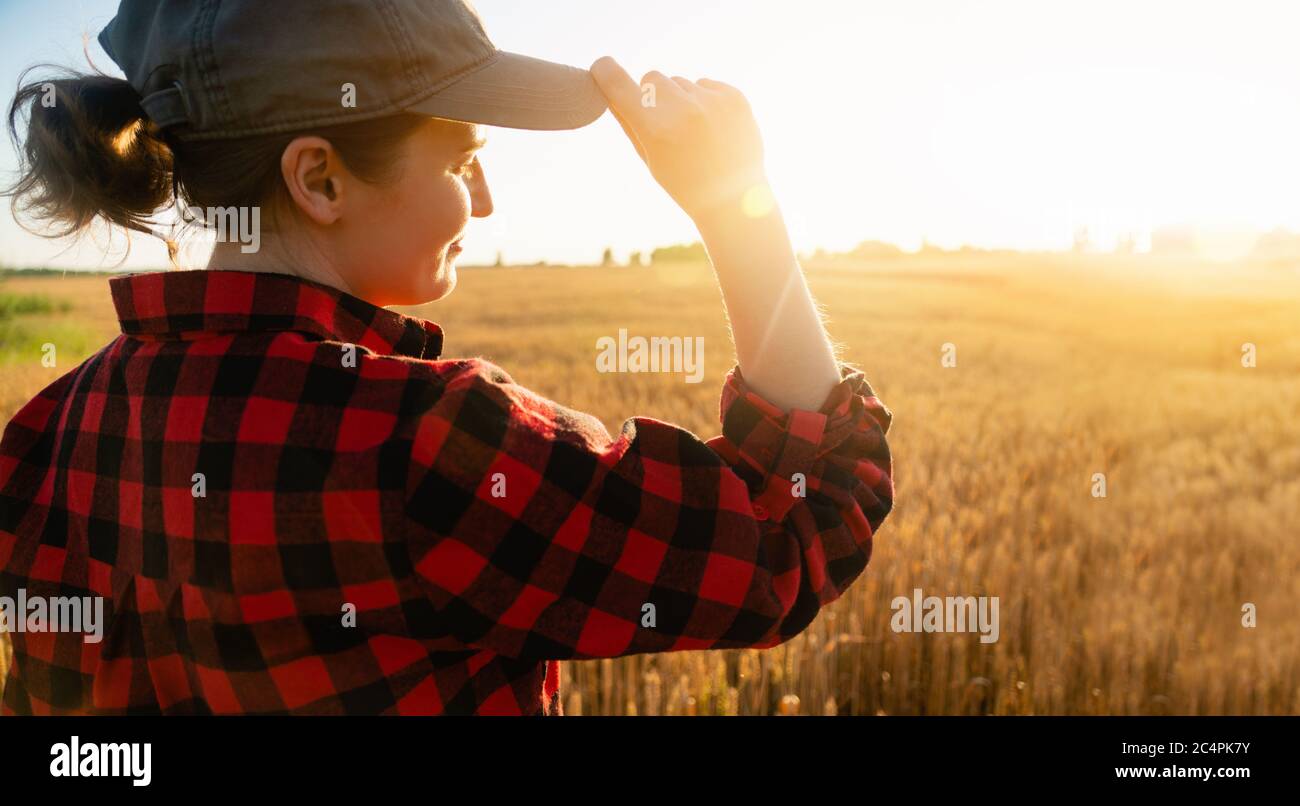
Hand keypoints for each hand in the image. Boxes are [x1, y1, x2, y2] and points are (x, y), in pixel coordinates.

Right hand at [590, 55, 768, 221]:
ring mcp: (711, 101)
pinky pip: (706, 84)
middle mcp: (683, 109)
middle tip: (666, 122)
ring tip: (696, 132)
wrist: (735, 198)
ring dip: (682, 99)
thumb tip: (606, 89)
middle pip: (652, 77)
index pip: (618, 83)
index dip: (605, 71)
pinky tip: (714, 128)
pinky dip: (706, 100)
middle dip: (653, 94)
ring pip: (681, 82)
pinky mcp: (734, 96)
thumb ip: (627, 122)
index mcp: (655, 129)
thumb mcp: (649, 158)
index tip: (602, 67)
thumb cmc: (685, 183)